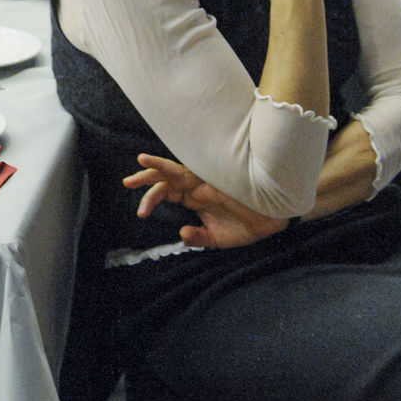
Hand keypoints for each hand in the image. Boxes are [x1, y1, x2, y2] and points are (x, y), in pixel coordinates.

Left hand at [123, 155, 288, 248]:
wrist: (274, 220)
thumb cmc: (248, 226)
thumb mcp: (217, 239)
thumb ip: (198, 237)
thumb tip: (180, 234)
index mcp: (196, 197)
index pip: (168, 192)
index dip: (151, 198)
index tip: (140, 214)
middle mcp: (197, 186)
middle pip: (166, 178)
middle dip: (145, 179)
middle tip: (126, 183)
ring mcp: (205, 180)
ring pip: (174, 170)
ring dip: (154, 169)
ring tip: (137, 167)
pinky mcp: (214, 178)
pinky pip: (189, 169)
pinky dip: (170, 165)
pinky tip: (153, 161)